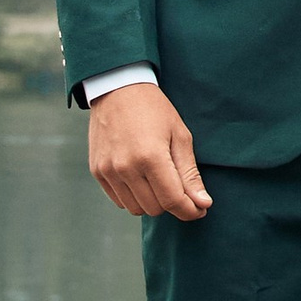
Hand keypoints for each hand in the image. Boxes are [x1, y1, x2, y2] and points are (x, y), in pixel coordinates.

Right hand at [88, 81, 210, 221]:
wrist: (117, 89)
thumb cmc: (154, 110)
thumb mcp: (179, 136)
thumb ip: (189, 174)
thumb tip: (202, 204)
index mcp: (150, 157)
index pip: (173, 200)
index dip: (190, 210)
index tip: (200, 209)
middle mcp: (126, 167)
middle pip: (155, 208)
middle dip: (172, 204)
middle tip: (181, 189)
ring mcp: (108, 171)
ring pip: (136, 209)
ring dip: (152, 202)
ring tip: (159, 180)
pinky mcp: (97, 171)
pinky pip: (119, 201)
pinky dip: (134, 197)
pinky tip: (141, 178)